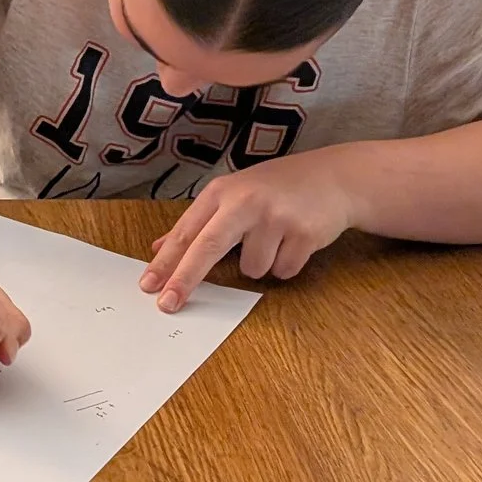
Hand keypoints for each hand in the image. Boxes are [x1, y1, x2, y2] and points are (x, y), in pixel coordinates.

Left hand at [140, 155, 353, 310]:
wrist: (333, 177)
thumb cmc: (274, 188)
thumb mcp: (231, 194)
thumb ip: (197, 223)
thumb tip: (159, 248)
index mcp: (222, 192)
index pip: (187, 231)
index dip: (166, 262)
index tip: (148, 286)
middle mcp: (246, 201)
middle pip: (208, 247)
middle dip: (186, 279)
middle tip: (168, 304)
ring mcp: (276, 217)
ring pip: (252, 269)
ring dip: (261, 264)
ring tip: (274, 238)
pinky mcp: (304, 233)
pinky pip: (283, 271)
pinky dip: (286, 264)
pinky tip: (294, 241)